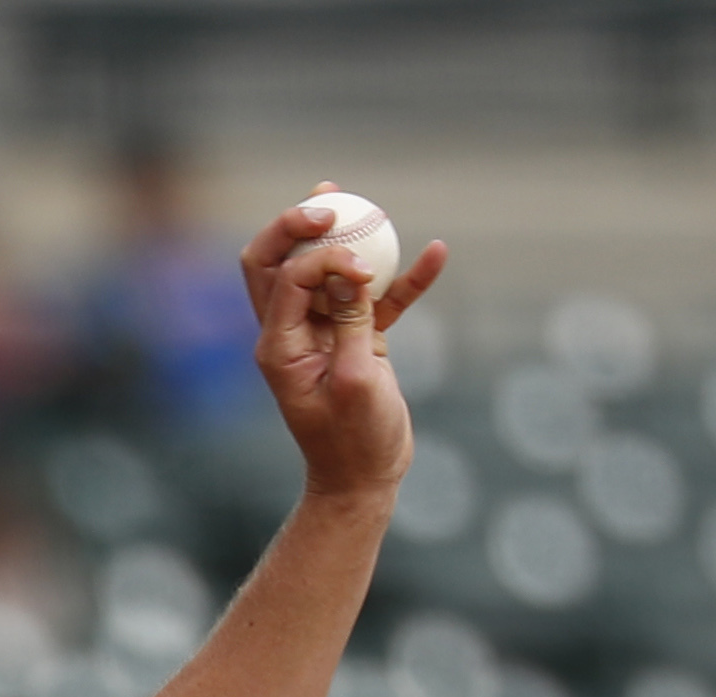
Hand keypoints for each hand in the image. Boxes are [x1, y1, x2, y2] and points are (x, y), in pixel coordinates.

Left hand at [241, 188, 447, 509]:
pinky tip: (436, 255)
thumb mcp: (355, 382)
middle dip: (298, 227)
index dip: (321, 258)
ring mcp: (325, 334)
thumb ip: (351, 323)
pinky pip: (377, 300)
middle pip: (279, 262)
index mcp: (279, 346)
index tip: (362, 268)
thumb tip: (352, 271)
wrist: (365, 479)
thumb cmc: (354, 441)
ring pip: (324, 272)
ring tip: (358, 199)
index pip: (286, 278)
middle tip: (330, 199)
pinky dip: (402, 279)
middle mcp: (293, 333)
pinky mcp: (358, 341)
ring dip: (342, 236)